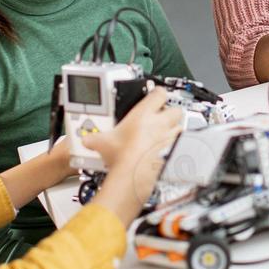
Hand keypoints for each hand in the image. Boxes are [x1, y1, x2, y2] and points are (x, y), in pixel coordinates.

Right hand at [90, 89, 181, 222]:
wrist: (134, 176)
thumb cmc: (122, 157)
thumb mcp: (103, 144)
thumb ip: (95, 138)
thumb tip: (87, 140)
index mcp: (144, 114)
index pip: (159, 93)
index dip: (158, 93)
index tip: (155, 96)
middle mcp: (160, 123)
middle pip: (176, 109)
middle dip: (170, 112)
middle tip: (161, 119)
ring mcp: (170, 137)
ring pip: (181, 127)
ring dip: (175, 129)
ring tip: (164, 136)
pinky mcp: (175, 152)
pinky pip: (180, 145)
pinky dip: (176, 147)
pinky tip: (167, 152)